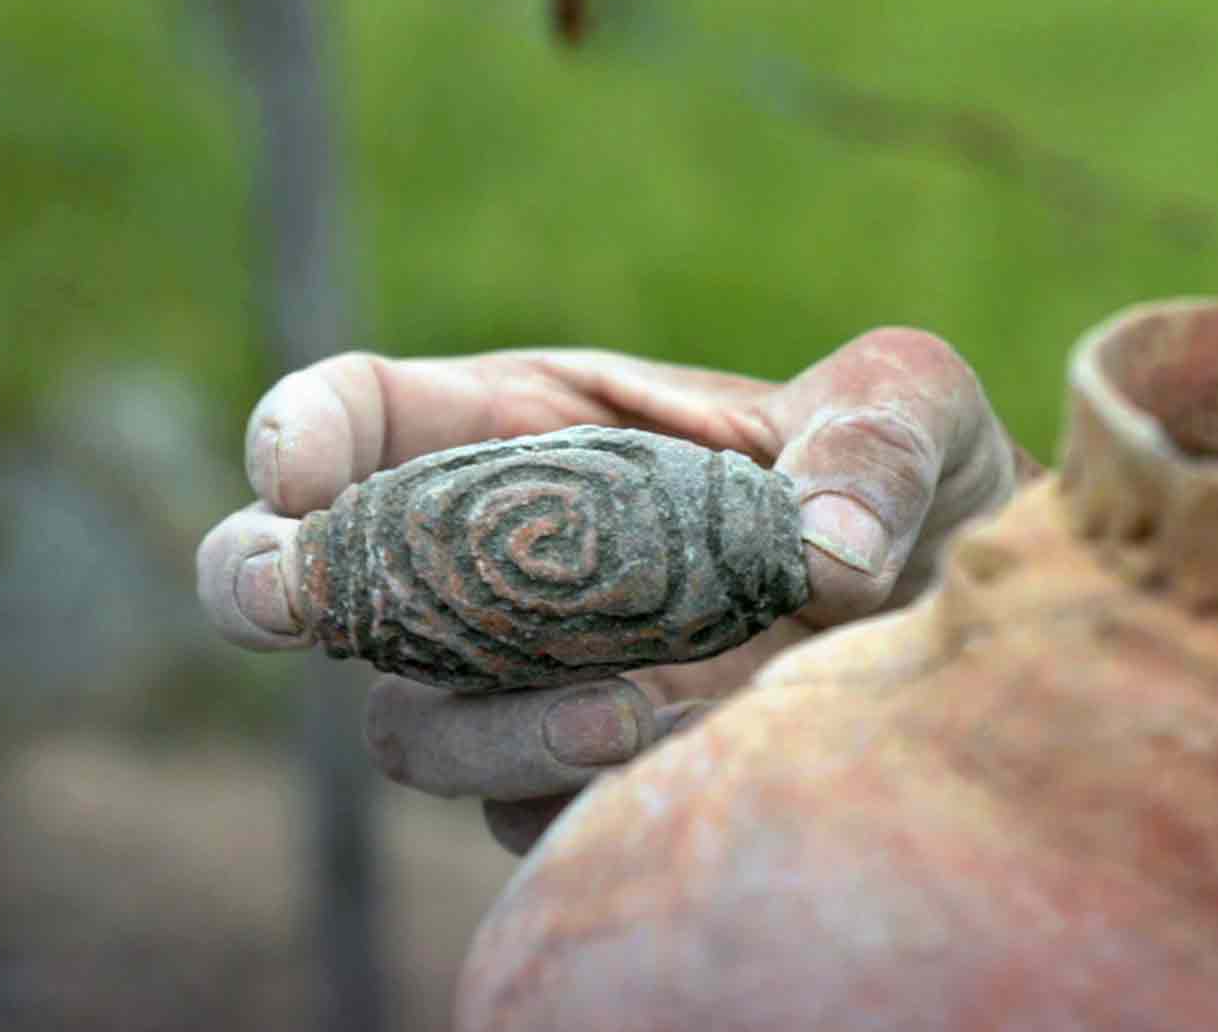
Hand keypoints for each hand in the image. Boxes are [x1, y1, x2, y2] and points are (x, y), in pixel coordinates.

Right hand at [196, 328, 1034, 851]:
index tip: (298, 470)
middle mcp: (495, 556)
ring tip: (629, 716)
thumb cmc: (903, 475)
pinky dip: (582, 795)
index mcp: (534, 427)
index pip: (369, 416)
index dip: (304, 432)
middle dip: (269, 581)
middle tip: (290, 597)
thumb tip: (828, 555)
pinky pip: (523, 811)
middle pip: (317, 578)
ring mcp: (523, 680)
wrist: (948, 609)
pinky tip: (693, 758)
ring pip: (416, 725)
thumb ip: (872, 444)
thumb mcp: (908, 406)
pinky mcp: (576, 780)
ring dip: (492, 726)